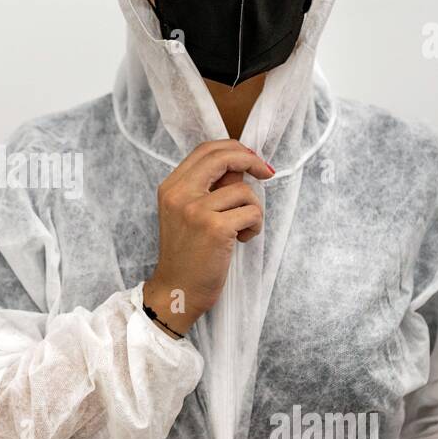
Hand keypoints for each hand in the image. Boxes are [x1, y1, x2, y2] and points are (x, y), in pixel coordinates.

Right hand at [143, 140, 273, 336]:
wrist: (177, 290)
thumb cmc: (188, 255)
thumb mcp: (188, 214)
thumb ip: (209, 188)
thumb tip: (241, 166)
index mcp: (171, 187)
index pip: (205, 150)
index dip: (233, 148)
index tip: (251, 160)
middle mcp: (180, 194)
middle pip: (223, 157)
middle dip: (251, 161)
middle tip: (266, 173)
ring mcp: (196, 210)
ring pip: (244, 190)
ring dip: (253, 209)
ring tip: (241, 230)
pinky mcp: (215, 228)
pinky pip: (252, 213)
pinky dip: (254, 226)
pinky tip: (242, 240)